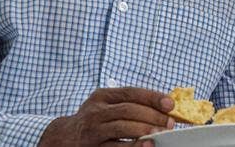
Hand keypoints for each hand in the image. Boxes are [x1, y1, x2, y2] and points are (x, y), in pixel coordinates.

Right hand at [38, 87, 175, 146]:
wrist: (64, 138)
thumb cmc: (95, 120)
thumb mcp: (106, 106)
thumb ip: (129, 104)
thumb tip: (164, 107)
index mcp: (102, 96)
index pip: (130, 93)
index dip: (152, 97)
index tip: (170, 104)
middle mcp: (96, 111)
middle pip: (128, 110)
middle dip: (152, 115)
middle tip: (170, 123)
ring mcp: (93, 130)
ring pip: (121, 127)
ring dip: (144, 129)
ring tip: (161, 132)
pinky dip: (133, 146)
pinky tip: (147, 144)